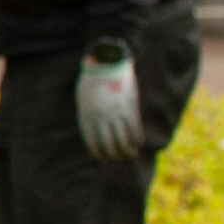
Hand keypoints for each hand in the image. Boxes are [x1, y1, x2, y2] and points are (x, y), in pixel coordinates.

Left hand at [75, 43, 144, 161]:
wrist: (105, 63)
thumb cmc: (92, 82)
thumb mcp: (85, 101)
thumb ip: (90, 116)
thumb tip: (98, 133)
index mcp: (86, 116)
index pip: (92, 141)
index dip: (98, 153)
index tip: (103, 159)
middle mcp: (100, 117)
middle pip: (108, 143)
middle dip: (114, 154)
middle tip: (119, 158)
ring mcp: (115, 112)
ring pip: (123, 138)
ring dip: (127, 150)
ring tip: (130, 155)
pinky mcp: (129, 106)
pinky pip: (134, 127)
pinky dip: (137, 138)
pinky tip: (138, 143)